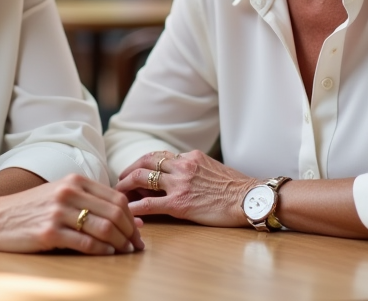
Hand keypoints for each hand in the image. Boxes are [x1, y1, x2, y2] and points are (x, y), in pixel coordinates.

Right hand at [0, 174, 143, 254]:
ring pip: (103, 228)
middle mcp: (68, 193)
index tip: (137, 233)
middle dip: (130, 233)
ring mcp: (58, 212)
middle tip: (136, 247)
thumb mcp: (60, 195)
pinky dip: (101, 250)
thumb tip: (133, 219)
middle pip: (114, 213)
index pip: (116, 198)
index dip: (132, 217)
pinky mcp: (48, 233)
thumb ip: (92, 202)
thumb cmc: (29, 209)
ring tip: (124, 253)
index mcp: (74, 181)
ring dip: (119, 243)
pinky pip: (85, 243)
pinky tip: (107, 254)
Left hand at [116, 150, 257, 227]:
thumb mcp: (213, 168)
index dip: (144, 163)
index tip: (136, 170)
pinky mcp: (179, 204)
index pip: (159, 156)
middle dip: (129, 170)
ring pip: (142, 178)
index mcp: (190, 156)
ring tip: (118, 194)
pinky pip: (149, 204)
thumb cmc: (237, 187)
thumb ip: (194, 168)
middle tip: (121, 180)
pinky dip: (134, 207)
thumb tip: (181, 175)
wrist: (250, 199)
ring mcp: (179, 184)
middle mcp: (182, 166)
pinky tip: (126, 211)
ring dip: (126, 185)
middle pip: (145, 162)